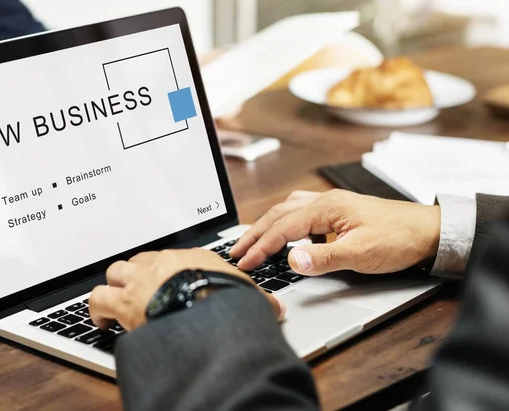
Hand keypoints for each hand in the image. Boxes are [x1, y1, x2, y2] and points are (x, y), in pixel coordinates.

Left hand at [88, 248, 284, 330]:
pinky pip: (98, 298)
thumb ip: (259, 299)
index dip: (167, 271)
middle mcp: (163, 263)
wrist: (209, 312)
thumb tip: (276, 308)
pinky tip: (101, 321)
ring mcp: (142, 280)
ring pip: (115, 271)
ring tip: (115, 302)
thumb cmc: (229, 301)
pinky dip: (97, 309)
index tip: (166, 281)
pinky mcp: (124, 301)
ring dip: (113, 286)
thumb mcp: (249, 297)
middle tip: (139, 290)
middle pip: (140, 260)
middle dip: (137, 274)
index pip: (173, 258)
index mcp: (192, 258)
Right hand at [230, 189, 440, 275]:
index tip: (244, 263)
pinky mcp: (339, 212)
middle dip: (254, 234)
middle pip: (278, 214)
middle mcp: (325, 201)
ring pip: (288, 210)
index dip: (260, 247)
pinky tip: (288, 233)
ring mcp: (332, 205)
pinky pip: (302, 212)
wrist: (429, 230)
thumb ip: (324, 257)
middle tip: (236, 251)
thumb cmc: (399, 238)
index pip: (282, 228)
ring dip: (267, 225)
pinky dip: (286, 223)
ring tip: (252, 241)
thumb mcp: (361, 253)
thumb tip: (291, 260)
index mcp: (326, 208)